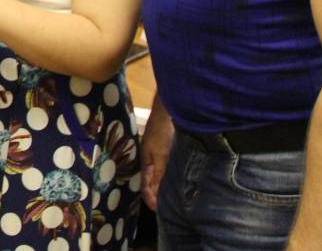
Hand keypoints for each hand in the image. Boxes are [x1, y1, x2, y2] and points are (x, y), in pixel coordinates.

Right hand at [140, 94, 174, 210]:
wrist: (168, 110)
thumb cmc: (162, 131)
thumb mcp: (160, 154)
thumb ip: (158, 174)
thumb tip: (155, 195)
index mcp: (144, 162)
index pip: (145, 186)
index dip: (151, 199)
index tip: (159, 211)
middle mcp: (149, 160)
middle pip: (151, 183)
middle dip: (157, 195)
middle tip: (167, 209)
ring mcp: (157, 155)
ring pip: (159, 177)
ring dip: (163, 187)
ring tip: (173, 199)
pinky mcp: (166, 151)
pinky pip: (165, 169)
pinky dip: (169, 177)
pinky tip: (177, 181)